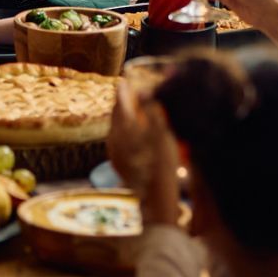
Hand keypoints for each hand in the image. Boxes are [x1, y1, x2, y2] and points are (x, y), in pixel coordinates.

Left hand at [107, 83, 180, 224]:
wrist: (154, 196)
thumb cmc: (162, 162)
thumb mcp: (163, 132)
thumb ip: (153, 109)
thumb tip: (143, 92)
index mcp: (125, 128)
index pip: (121, 102)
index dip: (123, 89)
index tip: (124, 80)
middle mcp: (114, 138)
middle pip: (116, 114)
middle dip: (121, 102)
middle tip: (127, 92)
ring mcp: (114, 152)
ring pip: (115, 127)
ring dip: (122, 117)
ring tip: (130, 111)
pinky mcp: (117, 162)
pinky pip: (116, 140)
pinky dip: (123, 132)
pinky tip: (130, 134)